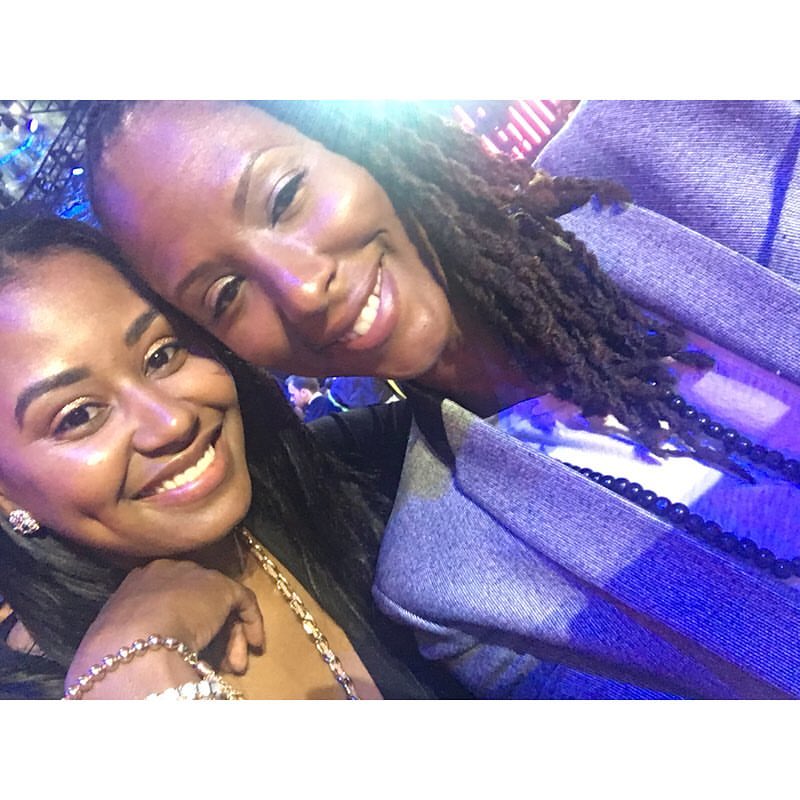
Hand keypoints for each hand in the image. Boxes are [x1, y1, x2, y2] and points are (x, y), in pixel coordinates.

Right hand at [65, 559, 263, 698]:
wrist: (131, 639)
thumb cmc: (113, 651)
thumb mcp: (114, 644)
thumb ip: (133, 643)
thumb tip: (138, 660)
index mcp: (138, 584)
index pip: (168, 598)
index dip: (181, 625)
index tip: (186, 652)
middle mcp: (168, 572)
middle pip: (197, 600)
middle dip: (211, 634)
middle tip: (218, 665)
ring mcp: (196, 576)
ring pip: (220, 605)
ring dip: (230, 639)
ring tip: (235, 667)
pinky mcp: (222, 587)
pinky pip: (243, 601)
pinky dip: (252, 623)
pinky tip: (254, 647)